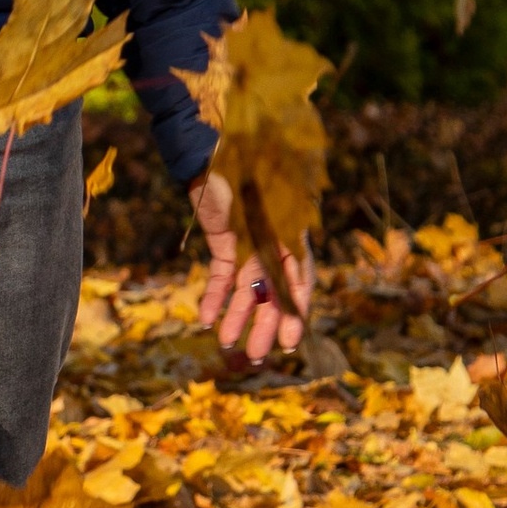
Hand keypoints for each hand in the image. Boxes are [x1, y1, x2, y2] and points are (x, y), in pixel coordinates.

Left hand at [189, 168, 314, 366]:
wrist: (214, 150)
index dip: (295, 315)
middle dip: (264, 327)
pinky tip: (204, 318)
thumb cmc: (251, 173)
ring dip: (236, 318)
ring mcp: (248, 245)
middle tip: (257, 357)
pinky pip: (220, 276)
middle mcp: (273, 246)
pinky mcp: (223, 242)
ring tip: (225, 344)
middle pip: (271, 295)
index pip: (299, 285)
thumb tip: (302, 292)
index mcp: (293, 239)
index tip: (289, 343)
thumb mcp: (275, 212)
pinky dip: (213, 297)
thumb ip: (288, 249)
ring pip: (244, 291)